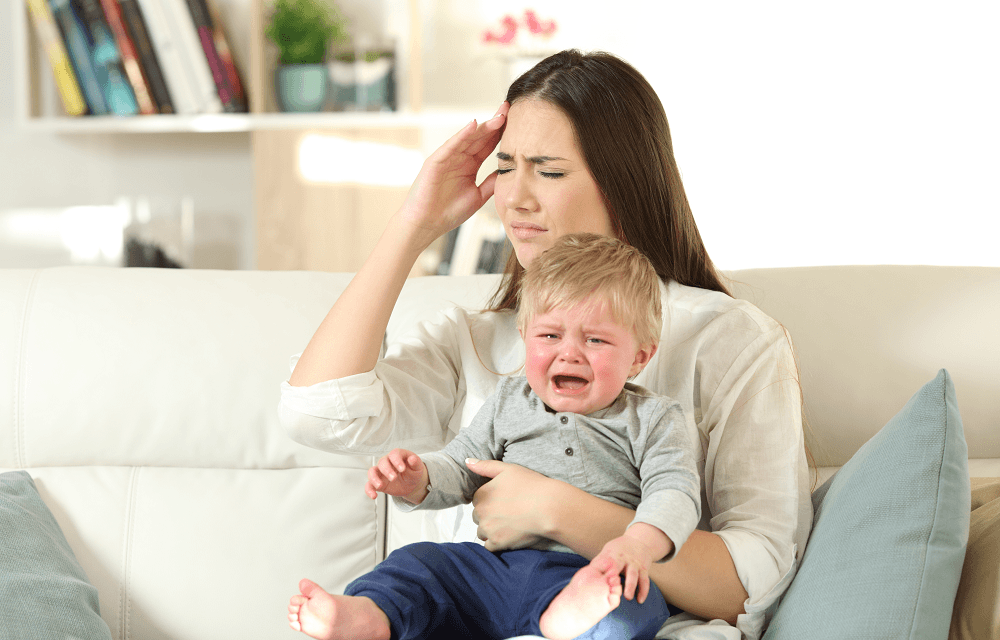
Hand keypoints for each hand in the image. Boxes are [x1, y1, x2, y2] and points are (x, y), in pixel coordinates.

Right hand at [365, 448, 427, 502]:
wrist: (410, 483)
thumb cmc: (413, 471)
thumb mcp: (417, 467)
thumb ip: (415, 462)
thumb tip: (413, 459)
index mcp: (397, 455)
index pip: (394, 454)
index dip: (397, 460)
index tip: (402, 469)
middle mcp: (387, 462)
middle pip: (382, 462)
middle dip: (387, 470)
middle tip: (393, 478)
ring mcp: (381, 472)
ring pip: (372, 471)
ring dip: (374, 478)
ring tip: (380, 486)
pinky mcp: (377, 482)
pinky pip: (369, 485)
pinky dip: (369, 490)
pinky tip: (374, 496)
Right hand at [396, 103, 508, 245]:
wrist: (427, 224)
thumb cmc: (448, 212)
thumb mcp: (478, 196)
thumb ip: (491, 182)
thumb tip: (508, 171)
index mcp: (469, 165)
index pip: (488, 145)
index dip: (502, 133)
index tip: (518, 122)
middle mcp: (459, 158)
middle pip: (480, 136)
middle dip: (495, 123)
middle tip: (510, 109)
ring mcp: (447, 158)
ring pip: (468, 138)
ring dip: (483, 126)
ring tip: (499, 116)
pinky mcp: (435, 161)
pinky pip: (451, 145)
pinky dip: (461, 135)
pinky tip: (473, 125)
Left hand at [468, 458, 552, 551]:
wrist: (550, 508)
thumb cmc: (532, 486)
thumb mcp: (508, 469)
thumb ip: (485, 466)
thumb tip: (467, 462)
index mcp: (482, 494)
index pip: (477, 499)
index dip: (491, 499)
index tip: (504, 500)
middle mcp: (481, 512)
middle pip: (478, 516)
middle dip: (489, 515)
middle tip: (509, 512)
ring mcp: (488, 529)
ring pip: (482, 531)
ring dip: (491, 529)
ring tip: (510, 524)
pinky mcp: (497, 543)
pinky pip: (489, 546)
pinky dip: (497, 542)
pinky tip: (509, 535)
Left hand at [589, 535, 656, 603]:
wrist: (639, 540)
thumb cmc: (618, 549)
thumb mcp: (608, 551)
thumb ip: (599, 562)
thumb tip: (586, 574)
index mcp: (613, 554)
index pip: (608, 563)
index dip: (604, 571)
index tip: (599, 582)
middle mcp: (625, 558)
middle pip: (621, 567)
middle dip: (618, 579)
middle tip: (614, 590)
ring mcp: (635, 564)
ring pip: (634, 575)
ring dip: (631, 586)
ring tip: (628, 597)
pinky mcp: (644, 569)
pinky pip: (645, 580)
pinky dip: (643, 591)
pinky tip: (640, 600)